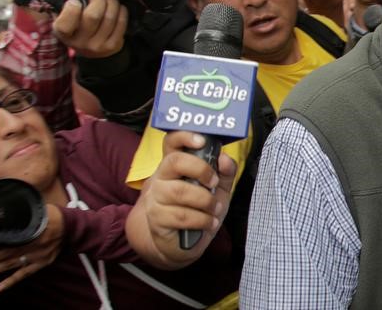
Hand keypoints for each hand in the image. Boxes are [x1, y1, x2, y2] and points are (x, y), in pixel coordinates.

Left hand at [0, 204, 63, 291]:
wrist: (75, 227)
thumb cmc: (54, 216)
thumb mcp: (37, 209)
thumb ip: (20, 212)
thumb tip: (1, 209)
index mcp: (29, 232)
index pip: (2, 242)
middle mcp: (31, 247)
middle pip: (0, 256)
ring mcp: (35, 257)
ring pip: (8, 266)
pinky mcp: (40, 264)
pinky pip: (23, 274)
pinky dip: (11, 281)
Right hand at [52, 0, 127, 57]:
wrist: (90, 49)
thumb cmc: (77, 27)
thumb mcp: (64, 18)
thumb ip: (66, 7)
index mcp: (64, 34)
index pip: (65, 22)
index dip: (72, 7)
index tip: (76, 2)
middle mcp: (80, 43)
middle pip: (93, 16)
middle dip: (98, 1)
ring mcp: (98, 46)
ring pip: (109, 17)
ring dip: (112, 3)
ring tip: (109, 2)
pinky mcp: (113, 46)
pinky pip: (121, 23)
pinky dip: (122, 11)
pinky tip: (118, 9)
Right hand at [125, 131, 236, 268]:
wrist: (180, 244)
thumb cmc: (198, 210)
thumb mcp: (217, 190)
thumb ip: (224, 172)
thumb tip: (224, 158)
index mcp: (175, 165)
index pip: (171, 142)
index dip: (184, 137)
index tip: (202, 141)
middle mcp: (161, 178)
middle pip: (175, 162)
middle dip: (201, 170)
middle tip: (214, 182)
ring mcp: (156, 198)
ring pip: (180, 191)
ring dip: (205, 201)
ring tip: (215, 209)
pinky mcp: (157, 219)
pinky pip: (182, 216)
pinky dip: (202, 220)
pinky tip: (210, 223)